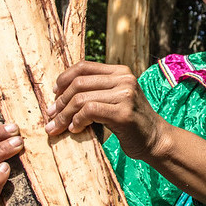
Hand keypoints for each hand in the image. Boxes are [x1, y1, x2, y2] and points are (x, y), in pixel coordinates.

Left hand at [45, 61, 168, 159]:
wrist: (155, 139)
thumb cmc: (130, 122)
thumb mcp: (115, 99)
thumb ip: (96, 91)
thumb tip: (58, 93)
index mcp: (120, 72)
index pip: (83, 66)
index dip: (64, 78)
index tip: (54, 94)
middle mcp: (124, 79)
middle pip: (79, 83)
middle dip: (60, 101)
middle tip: (50, 116)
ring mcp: (125, 95)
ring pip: (81, 99)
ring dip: (64, 115)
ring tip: (58, 127)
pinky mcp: (123, 113)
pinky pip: (89, 111)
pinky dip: (77, 121)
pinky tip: (76, 129)